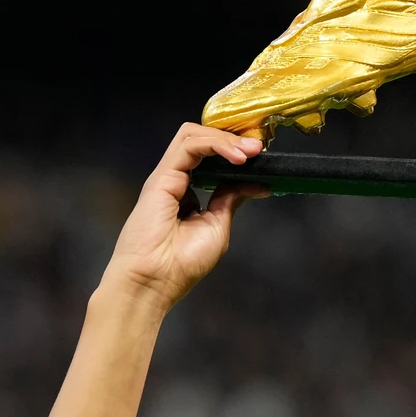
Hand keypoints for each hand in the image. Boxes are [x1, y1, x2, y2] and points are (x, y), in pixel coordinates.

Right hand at [104, 124, 264, 309]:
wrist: (154, 281)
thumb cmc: (181, 263)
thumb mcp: (217, 227)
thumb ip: (229, 201)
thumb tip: (255, 184)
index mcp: (187, 192)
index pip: (210, 157)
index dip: (234, 152)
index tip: (261, 158)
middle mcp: (176, 179)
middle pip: (202, 140)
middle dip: (232, 139)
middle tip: (259, 148)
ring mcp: (168, 176)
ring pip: (194, 136)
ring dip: (226, 139)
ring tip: (251, 151)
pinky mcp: (162, 176)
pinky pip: (189, 146)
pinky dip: (215, 145)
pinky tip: (237, 157)